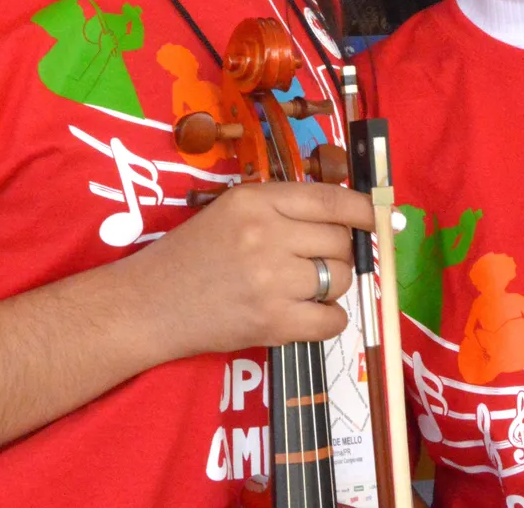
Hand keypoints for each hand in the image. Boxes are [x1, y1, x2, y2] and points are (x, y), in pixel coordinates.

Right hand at [123, 181, 371, 357]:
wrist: (148, 305)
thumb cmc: (193, 254)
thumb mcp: (232, 210)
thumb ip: (283, 207)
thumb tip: (348, 214)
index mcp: (256, 200)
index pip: (332, 199)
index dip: (363, 209)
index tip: (375, 218)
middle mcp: (266, 235)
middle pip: (341, 241)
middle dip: (340, 251)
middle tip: (317, 260)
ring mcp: (270, 281)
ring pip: (339, 278)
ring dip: (332, 285)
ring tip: (304, 287)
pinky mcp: (272, 323)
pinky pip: (333, 320)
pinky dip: (330, 319)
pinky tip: (308, 313)